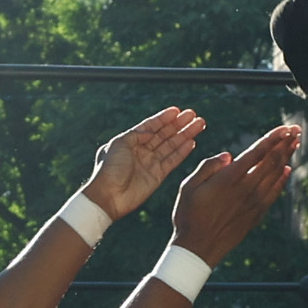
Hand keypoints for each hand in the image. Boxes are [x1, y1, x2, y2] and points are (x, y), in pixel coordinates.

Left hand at [80, 107, 205, 220]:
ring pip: (172, 146)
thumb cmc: (109, 169)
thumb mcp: (119, 144)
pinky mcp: (157, 176)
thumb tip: (152, 132)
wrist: (108, 196)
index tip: (178, 111)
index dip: (164, 118)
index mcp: (130, 142)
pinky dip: (182, 152)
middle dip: (179, 124)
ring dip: (185, 135)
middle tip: (194, 115)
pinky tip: (192, 142)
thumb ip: (137, 135)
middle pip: (164, 134)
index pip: (150, 126)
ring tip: (199, 124)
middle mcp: (141, 151)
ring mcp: (150, 163)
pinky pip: (173, 161)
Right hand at [168, 120, 307, 257]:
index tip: (285, 128)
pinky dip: (282, 179)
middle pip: (272, 160)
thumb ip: (208, 166)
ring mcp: (254, 202)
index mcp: (230, 177)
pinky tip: (287, 171)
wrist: (198, 249)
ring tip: (295, 144)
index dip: (273, 138)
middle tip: (296, 130)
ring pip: (276, 175)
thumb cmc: (189, 216)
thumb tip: (228, 155)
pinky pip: (274, 193)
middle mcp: (246, 188)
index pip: (258, 151)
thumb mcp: (188, 186)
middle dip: (285, 143)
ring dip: (286, 158)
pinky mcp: (256, 214)